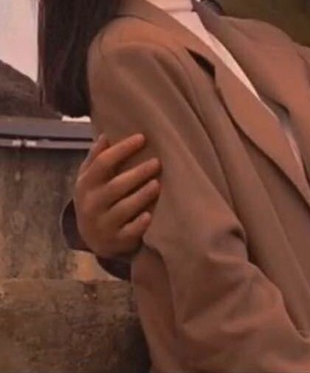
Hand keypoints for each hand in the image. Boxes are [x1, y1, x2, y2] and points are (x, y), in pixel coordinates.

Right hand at [74, 133, 160, 258]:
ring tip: (157, 184)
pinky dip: (138, 225)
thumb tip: (105, 134)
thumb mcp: (90, 178)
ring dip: (141, 196)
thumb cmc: (98, 197)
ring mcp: (102, 224)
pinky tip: (149, 216)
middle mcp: (91, 204)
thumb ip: (97, 157)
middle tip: (157, 162)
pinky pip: (127, 233)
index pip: (103, 163)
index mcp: (86, 184)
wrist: (93, 236)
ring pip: (123, 209)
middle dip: (137, 173)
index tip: (142, 137)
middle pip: (115, 186)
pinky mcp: (115, 240)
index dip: (123, 149)